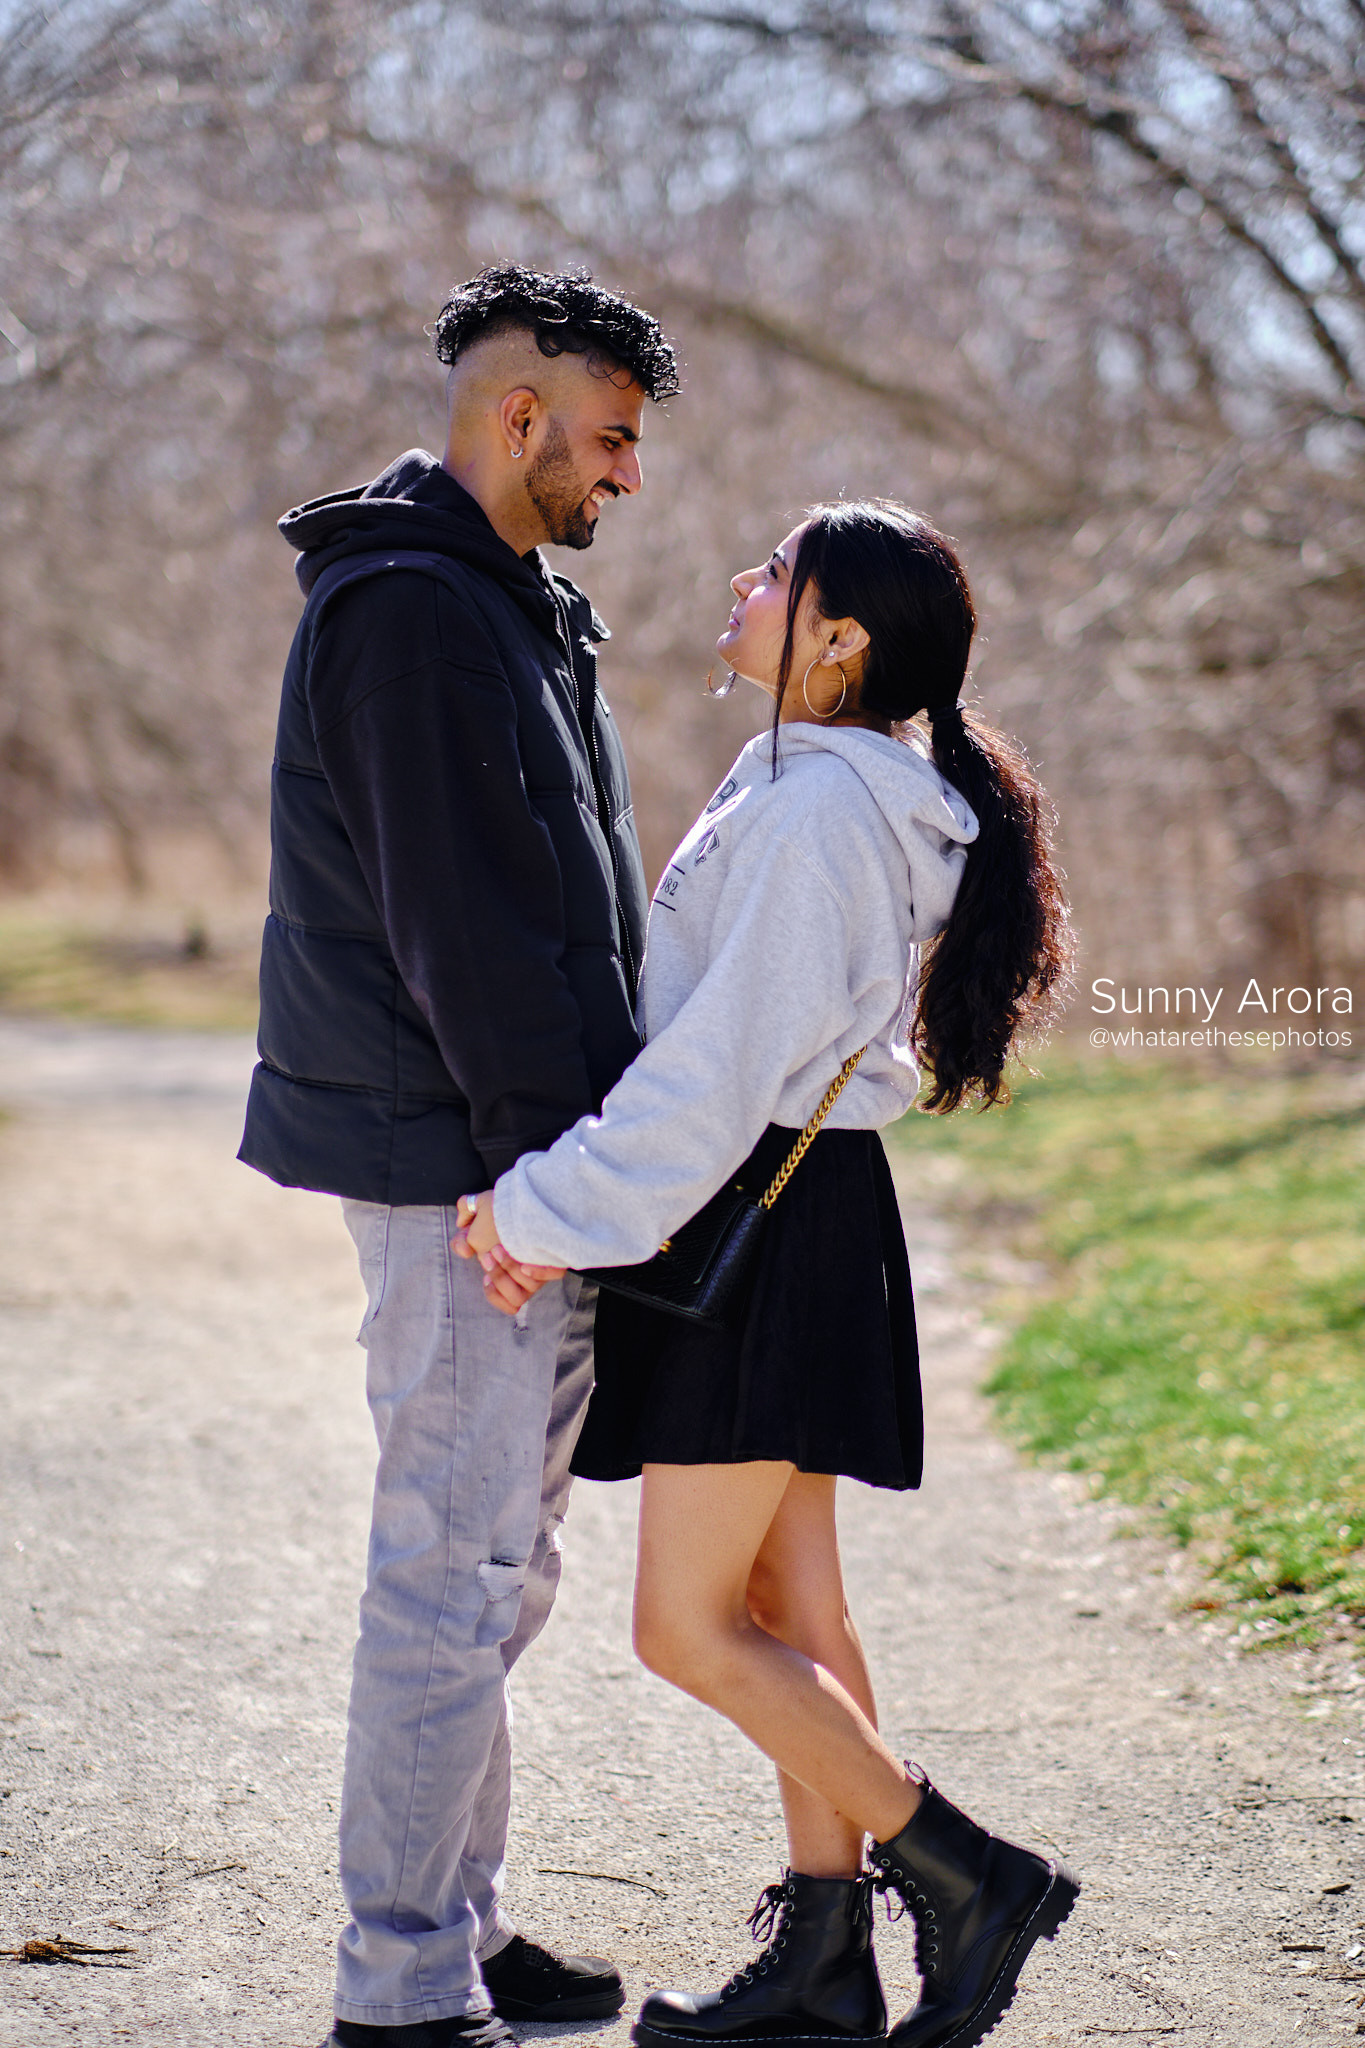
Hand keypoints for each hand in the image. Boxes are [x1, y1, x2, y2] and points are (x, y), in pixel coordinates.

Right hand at [451, 1194, 565, 1316]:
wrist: (532, 1192)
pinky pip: (554, 1274)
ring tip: (500, 1249)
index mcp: (511, 1272)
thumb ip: (464, 1227)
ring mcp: (543, 1267)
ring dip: (511, 1271)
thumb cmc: (505, 1205)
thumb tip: (465, 1247)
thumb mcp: (480, 1208)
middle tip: (490, 1254)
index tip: (485, 1278)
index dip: (494, 1294)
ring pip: (530, 1289)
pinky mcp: (558, 1258)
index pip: (507, 1302)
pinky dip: (539, 1273)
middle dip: (499, 1277)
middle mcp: (529, 1275)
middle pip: (516, 1297)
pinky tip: (527, 1264)